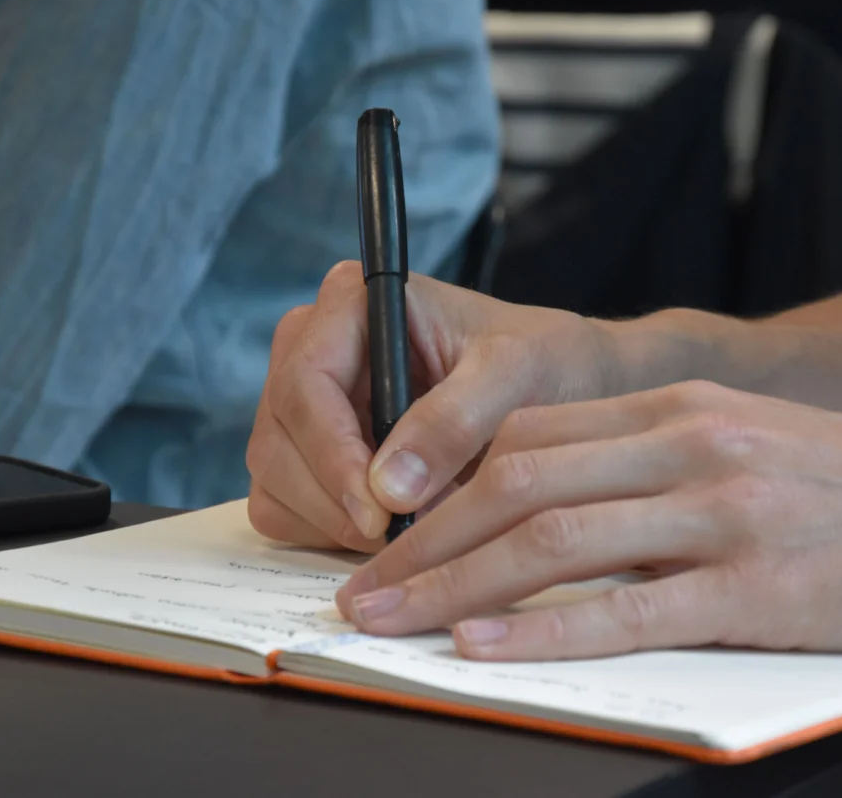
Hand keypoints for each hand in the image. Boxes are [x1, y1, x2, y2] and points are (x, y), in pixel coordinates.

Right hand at [245, 262, 618, 552]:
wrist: (567, 388)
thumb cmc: (546, 361)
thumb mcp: (516, 374)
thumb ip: (454, 419)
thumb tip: (390, 486)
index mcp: (352, 303)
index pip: (306, 381)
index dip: (333, 452)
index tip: (379, 510)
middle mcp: (315, 348)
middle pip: (278, 438)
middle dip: (333, 499)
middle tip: (395, 538)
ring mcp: (306, 406)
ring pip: (274, 479)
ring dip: (331, 522)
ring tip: (407, 532)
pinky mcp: (310, 456)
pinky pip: (285, 508)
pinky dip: (328, 532)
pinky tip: (389, 532)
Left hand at [335, 381, 841, 663]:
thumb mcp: (753, 448)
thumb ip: (660, 465)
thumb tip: (563, 507)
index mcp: (684, 408)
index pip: (532, 438)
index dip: (446, 486)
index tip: (394, 529)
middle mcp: (692, 446)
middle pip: (521, 484)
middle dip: (426, 540)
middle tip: (360, 587)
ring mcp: (725, 513)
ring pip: (555, 541)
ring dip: (455, 584)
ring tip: (388, 619)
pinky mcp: (761, 586)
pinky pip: (630, 607)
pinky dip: (547, 629)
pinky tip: (485, 644)